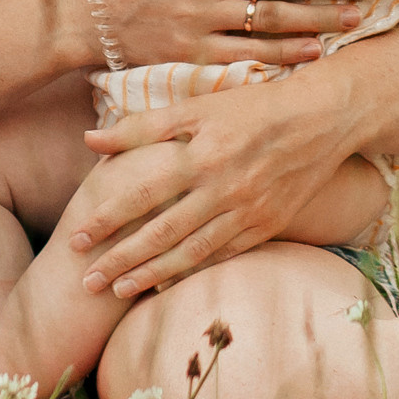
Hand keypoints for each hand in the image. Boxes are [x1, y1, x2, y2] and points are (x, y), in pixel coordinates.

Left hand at [71, 57, 364, 300]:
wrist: (322, 120)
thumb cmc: (252, 107)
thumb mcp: (197, 106)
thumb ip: (143, 126)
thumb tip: (89, 140)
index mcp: (201, 156)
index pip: (142, 194)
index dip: (107, 218)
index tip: (76, 239)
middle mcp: (223, 189)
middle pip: (162, 234)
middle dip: (122, 260)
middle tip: (86, 283)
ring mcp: (247, 213)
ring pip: (191, 253)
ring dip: (151, 276)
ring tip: (117, 292)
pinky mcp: (267, 227)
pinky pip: (223, 257)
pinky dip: (193, 274)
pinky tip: (167, 287)